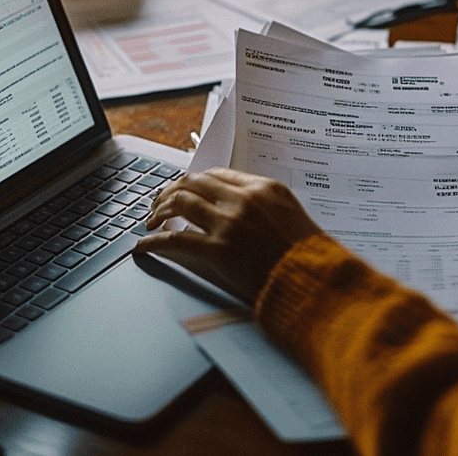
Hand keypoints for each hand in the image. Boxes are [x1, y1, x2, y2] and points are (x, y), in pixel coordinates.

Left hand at [134, 168, 323, 304]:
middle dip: (171, 190)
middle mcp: (244, 199)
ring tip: (152, 220)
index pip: (217, 175)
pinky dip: (154, 240)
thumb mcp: (290, 215)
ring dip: (160, 209)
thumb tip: (234, 207)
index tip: (186, 191)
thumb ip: (263, 205)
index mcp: (263, 187)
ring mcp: (229, 224)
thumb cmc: (307, 255)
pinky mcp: (218, 250)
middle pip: (194, 183)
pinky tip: (143, 245)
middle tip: (160, 202)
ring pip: (181, 202)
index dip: (195, 183)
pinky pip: (175, 239)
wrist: (314, 282)